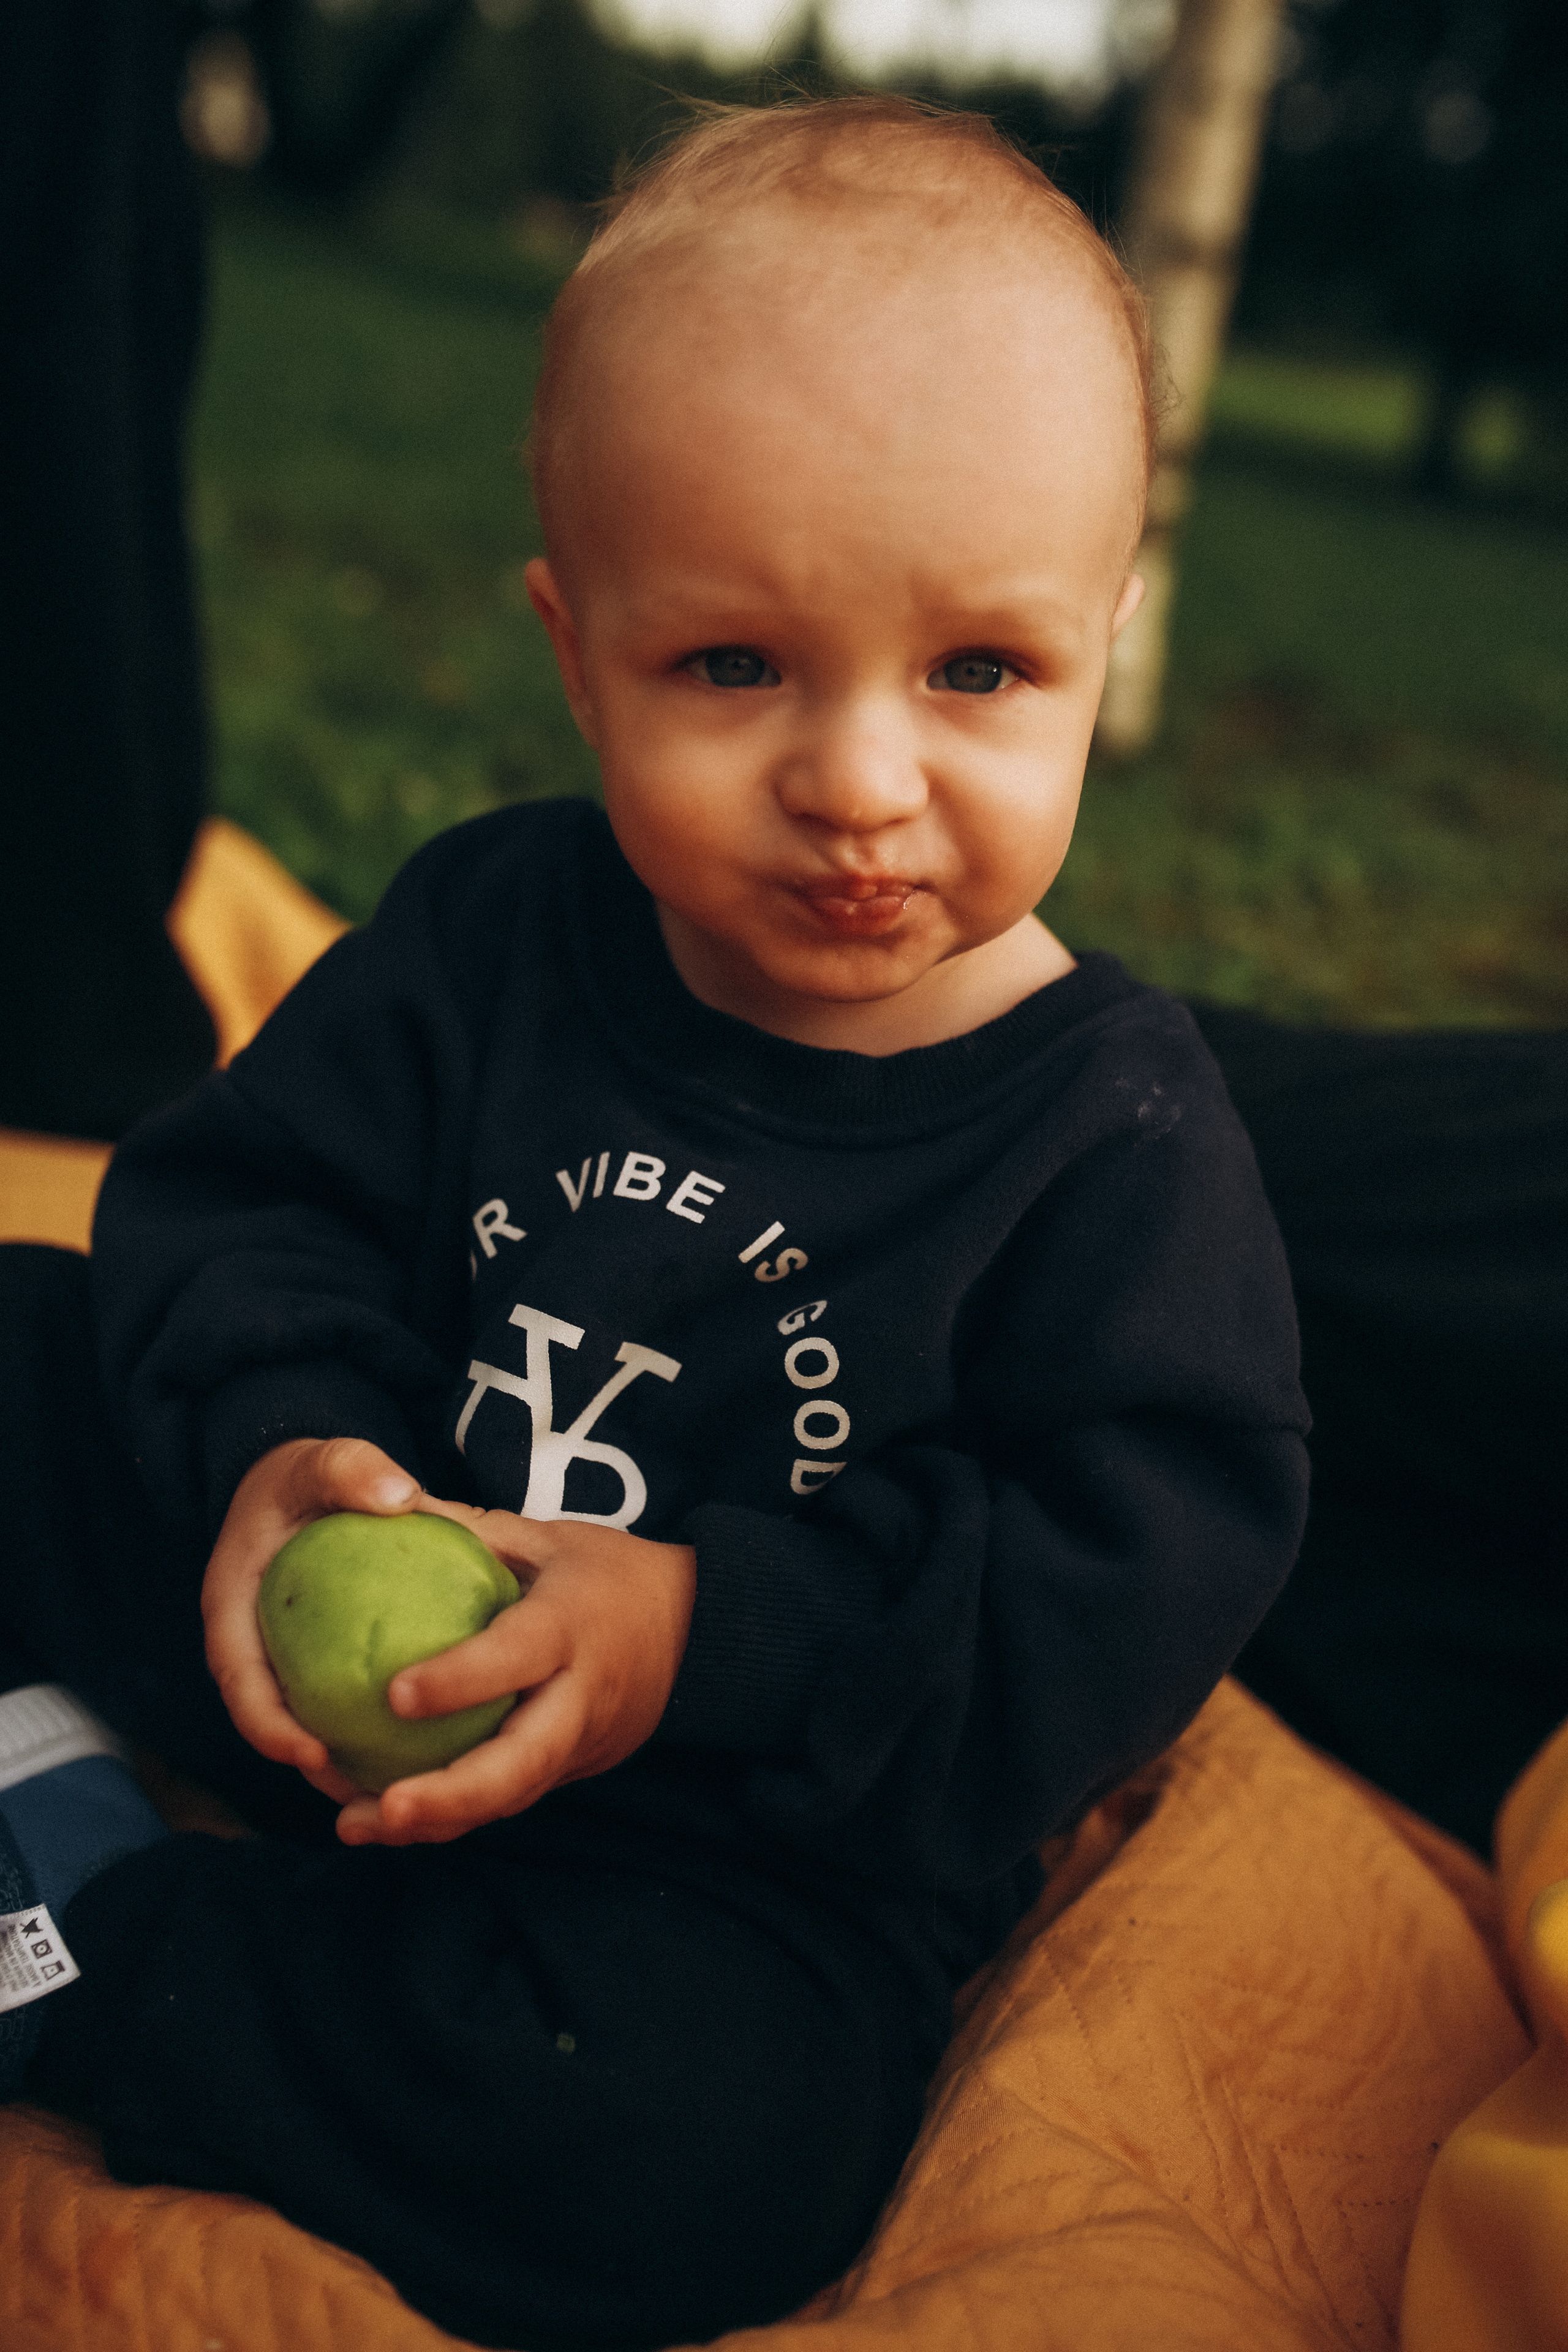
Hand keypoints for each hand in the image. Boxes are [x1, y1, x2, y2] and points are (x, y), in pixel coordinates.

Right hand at [203, 1437, 422, 1805]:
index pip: (241, 1683)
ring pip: (302, 1724)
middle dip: (310, 1767)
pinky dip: (365, 1732)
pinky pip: (333, 1706)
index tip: (312, 1752)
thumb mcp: (321, 1461)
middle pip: (270, 1723)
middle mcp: (248, 1647)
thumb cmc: (303, 1474)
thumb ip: (352, 1470)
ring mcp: (278, 1661)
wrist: (293, 1482)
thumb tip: (402, 1497)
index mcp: (232, 1610)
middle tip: (365, 1797)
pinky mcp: (309, 1666)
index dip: (269, 1726)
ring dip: (340, 1764)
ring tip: (394, 1794)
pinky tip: (419, 1752)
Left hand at [330, 1502, 696, 1847]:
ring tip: (356, 1828)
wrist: (695, 1632)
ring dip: (437, 1822)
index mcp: (571, 1626)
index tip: (395, 1694)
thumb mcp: (549, 1538)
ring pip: (510, 1797)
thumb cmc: (609, 1575)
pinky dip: (450, 1818)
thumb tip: (387, 1503)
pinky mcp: (571, 1772)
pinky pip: (509, 1800)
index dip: (461, 1680)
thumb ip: (472, 1529)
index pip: (517, 1656)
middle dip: (451, 1794)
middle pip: (522, 1762)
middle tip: (383, 1807)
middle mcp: (580, 1697)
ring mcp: (579, 1744)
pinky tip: (384, 1825)